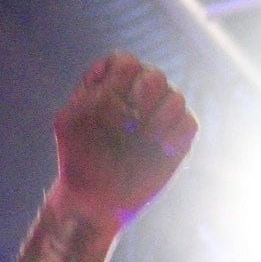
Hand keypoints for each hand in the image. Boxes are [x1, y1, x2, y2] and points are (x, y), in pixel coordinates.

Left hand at [49, 53, 198, 230]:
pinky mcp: (178, 138)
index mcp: (112, 85)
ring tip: (139, 142)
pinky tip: (157, 150)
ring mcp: (161, 115)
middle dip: (140, 100)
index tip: (104, 105)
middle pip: (154, 76)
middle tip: (127, 126)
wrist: (93, 199)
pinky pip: (188, 124)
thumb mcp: (72, 122)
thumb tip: (121, 78)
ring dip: (156, 121)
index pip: (125, 62)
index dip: (118, 82)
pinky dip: (172, 137)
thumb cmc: (78, 159)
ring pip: (175, 98)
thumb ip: (94, 93)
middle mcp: (140, 95)